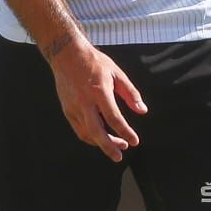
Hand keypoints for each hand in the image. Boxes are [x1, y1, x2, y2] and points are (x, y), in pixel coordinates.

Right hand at [48, 39, 145, 161]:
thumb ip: (130, 93)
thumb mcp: (117, 73)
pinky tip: (100, 138)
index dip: (125, 132)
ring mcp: (73, 107)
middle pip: (96, 131)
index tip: (134, 141)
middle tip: (120, 156)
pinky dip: (90, 137)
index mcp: (99, 91)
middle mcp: (84, 102)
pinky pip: (79, 129)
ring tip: (115, 147)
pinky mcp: (67, 110)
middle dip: (109, 147)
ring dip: (101, 144)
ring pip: (86, 133)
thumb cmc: (95, 63)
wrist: (67, 55)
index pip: (114, 118)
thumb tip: (142, 110)